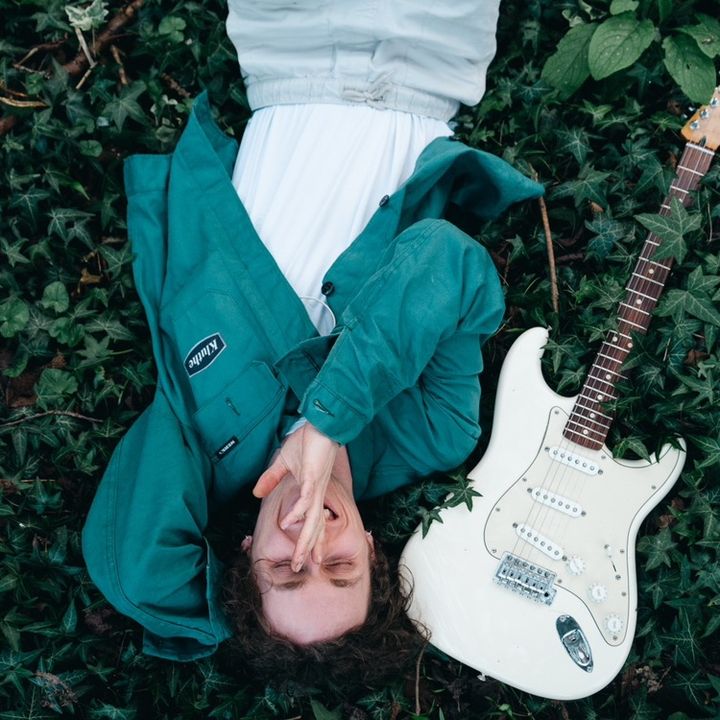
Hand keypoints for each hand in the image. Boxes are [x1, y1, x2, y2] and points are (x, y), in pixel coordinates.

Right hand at [253, 422, 338, 570]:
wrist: (321, 424)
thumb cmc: (307, 442)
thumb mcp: (284, 463)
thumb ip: (271, 478)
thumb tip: (256, 493)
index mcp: (313, 493)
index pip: (313, 521)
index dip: (311, 540)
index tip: (309, 560)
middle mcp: (317, 495)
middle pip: (314, 528)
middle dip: (307, 549)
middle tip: (301, 569)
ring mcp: (316, 488)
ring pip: (312, 520)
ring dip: (305, 540)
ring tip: (299, 559)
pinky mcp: (314, 478)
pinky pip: (306, 499)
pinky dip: (297, 512)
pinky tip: (289, 523)